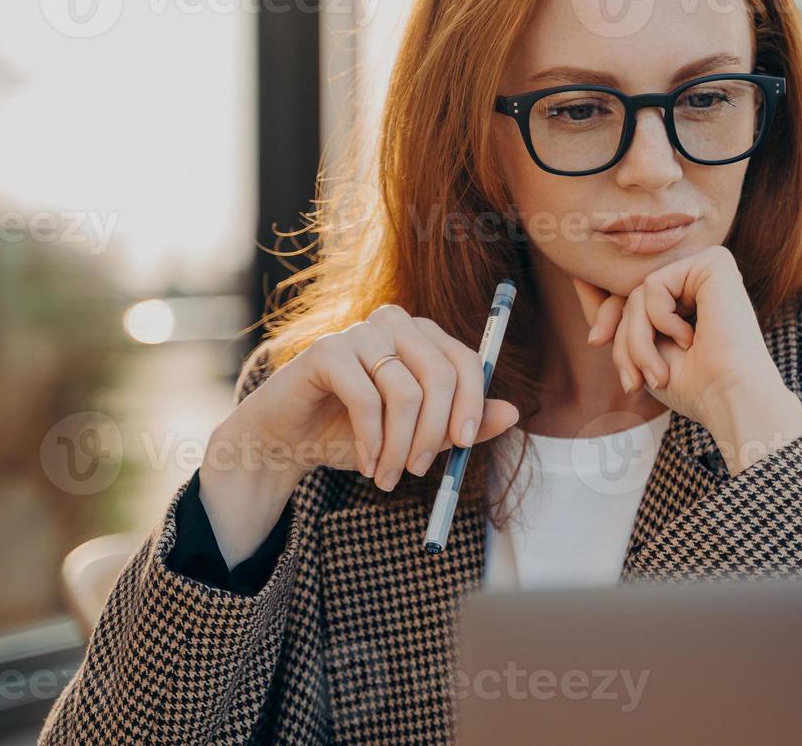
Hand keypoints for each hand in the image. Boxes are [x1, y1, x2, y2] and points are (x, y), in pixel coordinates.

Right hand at [201, 304, 519, 565]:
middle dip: (435, 432)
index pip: (466, 361)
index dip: (472, 404)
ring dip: (399, 445)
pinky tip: (367, 463)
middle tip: (419, 471)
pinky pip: (367, 399)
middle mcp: (395, 324)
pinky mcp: (326, 351)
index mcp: (423, 336)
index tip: (465, 446)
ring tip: (387, 476)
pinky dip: (371, 440)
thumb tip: (514, 413)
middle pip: (441, 374)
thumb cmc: (354, 432)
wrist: (287, 438)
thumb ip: (463, 424)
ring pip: (405, 392)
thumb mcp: (417, 433)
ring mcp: (360, 333)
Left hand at [573, 245, 801, 474]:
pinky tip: (689, 339)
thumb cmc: (694, 385)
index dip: (605, 313)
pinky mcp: (714, 262)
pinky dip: (659, 319)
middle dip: (622, 339)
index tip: (596, 339)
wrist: (730, 398)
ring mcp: (707, 268)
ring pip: (639, 292)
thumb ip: (616, 316)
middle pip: (632, 294)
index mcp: (688, 297)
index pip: (631, 293)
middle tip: (632, 382)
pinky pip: (654, 283)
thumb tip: (576, 276)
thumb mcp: (641, 350)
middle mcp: (699, 278)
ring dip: (637, 341)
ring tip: (659, 374)